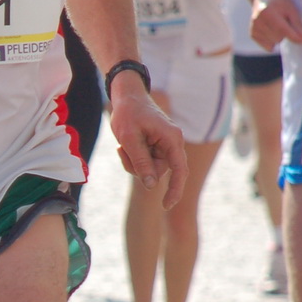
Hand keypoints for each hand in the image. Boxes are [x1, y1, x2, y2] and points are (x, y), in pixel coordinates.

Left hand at [111, 84, 187, 209]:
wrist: (126, 95)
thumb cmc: (127, 113)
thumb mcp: (129, 138)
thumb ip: (140, 162)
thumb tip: (151, 186)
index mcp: (172, 139)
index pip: (179, 170)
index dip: (174, 190)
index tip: (166, 206)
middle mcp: (173, 143)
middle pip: (159, 172)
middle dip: (139, 168)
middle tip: (122, 151)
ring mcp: (165, 145)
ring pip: (151, 169)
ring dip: (133, 163)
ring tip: (122, 146)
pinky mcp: (157, 147)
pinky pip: (146, 163)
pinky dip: (133, 159)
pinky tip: (125, 145)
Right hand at [250, 0, 301, 49]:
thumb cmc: (279, 1)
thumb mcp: (291, 9)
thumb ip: (297, 25)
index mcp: (268, 13)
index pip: (283, 30)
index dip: (296, 36)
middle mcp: (258, 21)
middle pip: (279, 38)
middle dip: (285, 33)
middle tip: (285, 22)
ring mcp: (254, 28)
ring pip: (274, 43)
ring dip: (279, 37)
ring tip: (277, 25)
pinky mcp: (252, 34)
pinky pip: (267, 46)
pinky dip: (272, 41)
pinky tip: (272, 30)